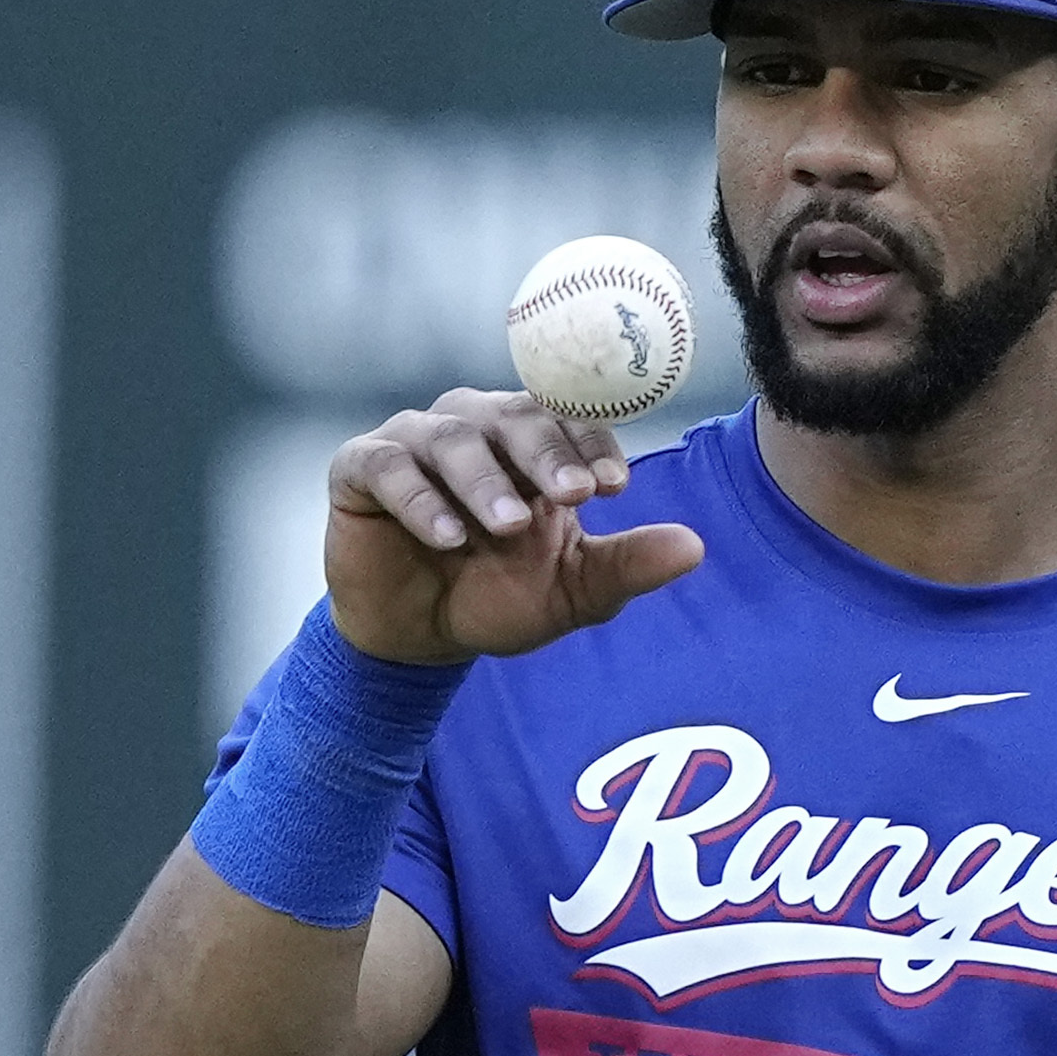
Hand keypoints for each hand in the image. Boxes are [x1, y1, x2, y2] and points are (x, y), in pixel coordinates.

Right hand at [323, 388, 703, 666]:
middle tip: (573, 494)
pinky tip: (449, 537)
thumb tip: (696, 548)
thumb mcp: (570, 591)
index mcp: (530, 444)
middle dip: (547, 453)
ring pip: (453, 437)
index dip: (590, 442)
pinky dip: (420, 499)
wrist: (418, 640)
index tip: (615, 486)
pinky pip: (389, 467)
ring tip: (509, 525)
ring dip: (485, 480)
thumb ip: (626, 565)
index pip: (566, 418)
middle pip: (514, 415)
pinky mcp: (360, 469)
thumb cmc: (495, 599)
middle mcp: (474, 427)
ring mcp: (415, 442)